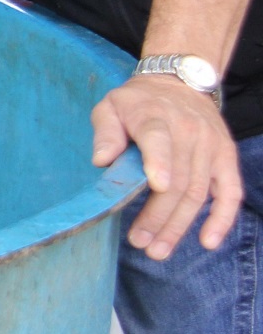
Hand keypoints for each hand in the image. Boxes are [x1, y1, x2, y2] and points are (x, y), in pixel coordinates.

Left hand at [92, 73, 242, 259]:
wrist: (179, 83)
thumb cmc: (136, 102)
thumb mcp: (110, 106)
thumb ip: (105, 132)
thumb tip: (101, 161)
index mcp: (155, 116)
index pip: (158, 139)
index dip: (159, 162)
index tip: (156, 187)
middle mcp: (189, 132)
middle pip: (177, 179)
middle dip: (158, 215)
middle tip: (140, 243)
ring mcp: (211, 146)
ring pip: (198, 192)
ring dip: (179, 225)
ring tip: (158, 250)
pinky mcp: (226, 157)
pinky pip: (230, 192)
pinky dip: (222, 218)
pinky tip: (207, 241)